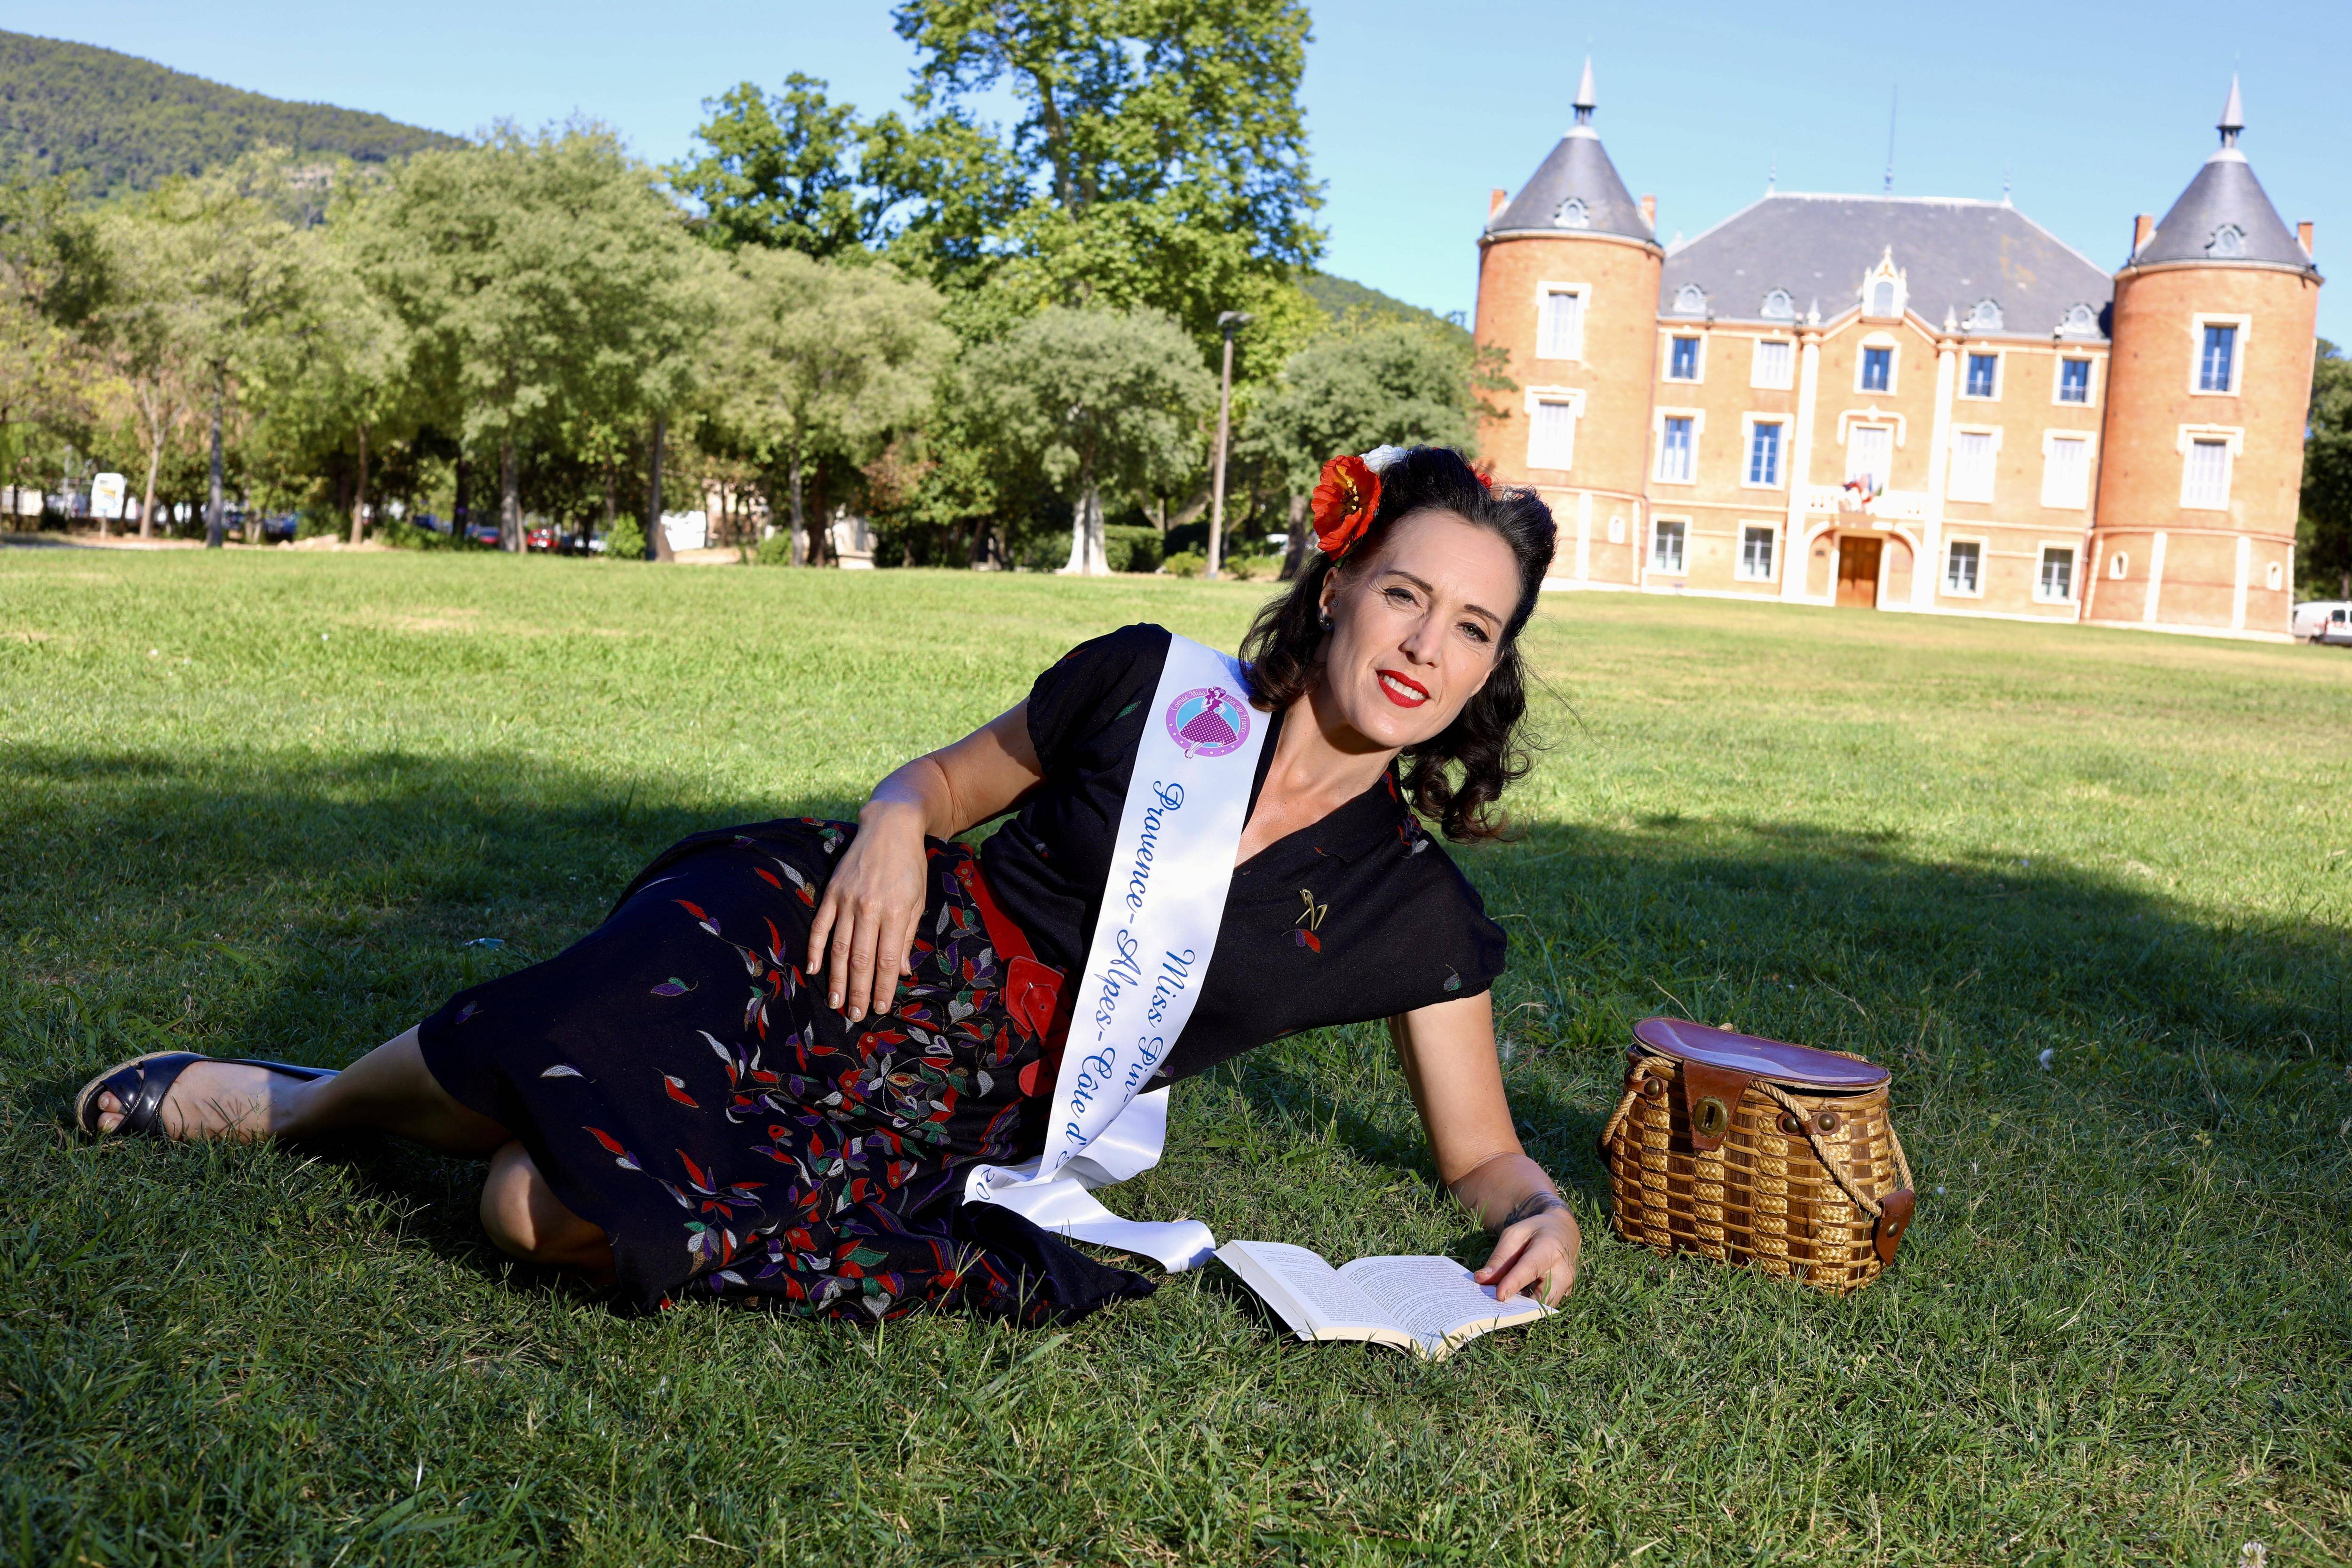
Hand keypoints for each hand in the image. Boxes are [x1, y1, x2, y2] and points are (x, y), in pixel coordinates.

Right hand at [806, 802, 927, 1023]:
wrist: (890, 826)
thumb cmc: (909, 866)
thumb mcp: (917, 900)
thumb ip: (906, 936)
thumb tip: (900, 972)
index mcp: (895, 912)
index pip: (887, 960)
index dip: (883, 988)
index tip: (880, 1009)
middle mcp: (869, 908)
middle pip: (860, 959)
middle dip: (857, 991)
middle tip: (854, 1016)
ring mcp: (847, 899)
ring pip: (839, 947)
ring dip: (836, 978)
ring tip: (835, 1002)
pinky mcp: (831, 891)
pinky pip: (821, 925)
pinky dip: (816, 948)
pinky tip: (814, 970)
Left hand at [1474, 1193, 1579, 1305]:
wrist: (1563, 1231)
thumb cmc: (1535, 1231)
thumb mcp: (1514, 1235)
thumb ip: (1500, 1258)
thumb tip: (1481, 1280)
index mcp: (1550, 1248)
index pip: (1531, 1268)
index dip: (1514, 1283)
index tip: (1499, 1296)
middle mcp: (1563, 1271)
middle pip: (1545, 1296)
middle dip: (1521, 1307)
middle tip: (1496, 1309)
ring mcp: (1566, 1285)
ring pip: (1544, 1306)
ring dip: (1521, 1309)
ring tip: (1498, 1308)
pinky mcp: (1563, 1294)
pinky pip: (1544, 1304)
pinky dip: (1526, 1307)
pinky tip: (1509, 1304)